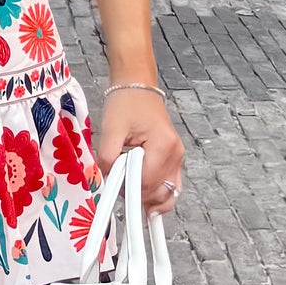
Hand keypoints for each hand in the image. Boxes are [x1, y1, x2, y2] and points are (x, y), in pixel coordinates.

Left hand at [95, 87, 184, 215]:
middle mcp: (175, 154)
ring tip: (128, 190)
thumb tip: (108, 180)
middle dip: (137, 195)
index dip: (128, 190)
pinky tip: (142, 196)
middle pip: (159, 192)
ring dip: (148, 198)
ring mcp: (177, 157)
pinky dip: (157, 193)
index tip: (113, 188)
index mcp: (163, 145)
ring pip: (167, 193)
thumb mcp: (110, 129)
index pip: (146, 183)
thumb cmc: (126, 102)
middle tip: (118, 185)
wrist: (137, 86)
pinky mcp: (173, 158)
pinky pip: (169, 185)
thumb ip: (108, 157)